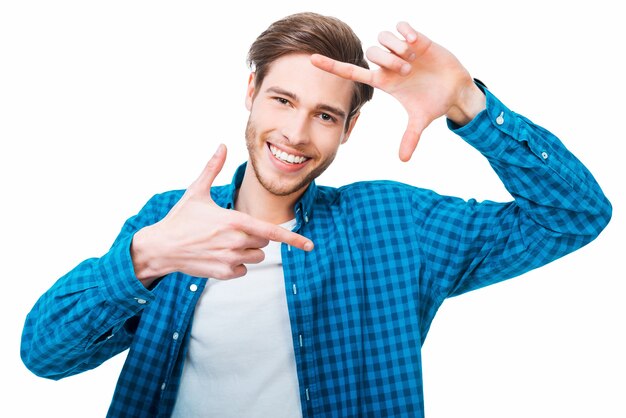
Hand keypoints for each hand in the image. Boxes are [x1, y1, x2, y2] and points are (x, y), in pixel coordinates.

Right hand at [131, 144, 313, 286]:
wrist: (161, 247)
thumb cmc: (180, 218)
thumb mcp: (196, 191)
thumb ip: (213, 168)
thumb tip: (221, 145)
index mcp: (234, 221)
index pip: (272, 232)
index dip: (293, 239)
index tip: (309, 245)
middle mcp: (235, 241)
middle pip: (264, 242)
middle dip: (254, 236)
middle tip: (231, 230)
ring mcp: (230, 259)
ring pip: (255, 257)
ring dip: (247, 251)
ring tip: (224, 243)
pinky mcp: (223, 273)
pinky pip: (243, 270)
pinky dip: (237, 265)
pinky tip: (218, 255)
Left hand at [311, 22, 485, 161]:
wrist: (455, 88)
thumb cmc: (434, 103)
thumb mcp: (421, 120)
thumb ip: (410, 138)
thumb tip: (403, 160)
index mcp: (384, 82)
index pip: (352, 72)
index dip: (332, 66)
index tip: (312, 59)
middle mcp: (389, 65)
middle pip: (371, 53)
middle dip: (388, 61)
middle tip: (407, 71)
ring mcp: (401, 50)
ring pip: (383, 38)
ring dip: (397, 48)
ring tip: (413, 57)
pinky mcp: (416, 39)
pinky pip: (400, 26)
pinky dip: (406, 32)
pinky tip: (416, 43)